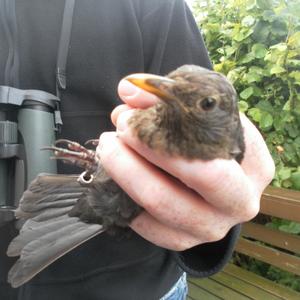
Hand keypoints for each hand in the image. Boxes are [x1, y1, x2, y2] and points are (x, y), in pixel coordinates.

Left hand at [97, 80, 274, 250]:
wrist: (212, 182)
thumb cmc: (206, 145)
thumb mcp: (197, 116)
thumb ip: (166, 97)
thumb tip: (128, 90)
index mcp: (255, 165)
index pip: (214, 138)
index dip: (169, 119)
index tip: (134, 109)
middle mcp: (241, 202)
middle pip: (195, 175)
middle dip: (147, 148)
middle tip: (119, 129)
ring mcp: (212, 227)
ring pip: (162, 204)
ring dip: (125, 172)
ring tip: (109, 148)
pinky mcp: (184, 241)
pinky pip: (148, 227)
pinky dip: (126, 200)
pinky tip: (115, 180)